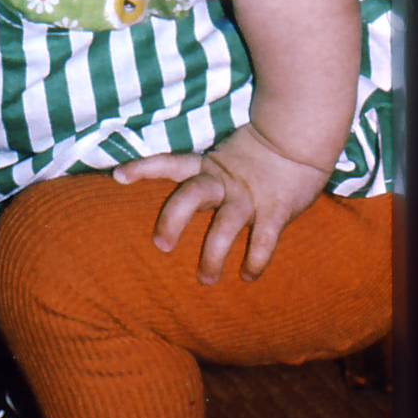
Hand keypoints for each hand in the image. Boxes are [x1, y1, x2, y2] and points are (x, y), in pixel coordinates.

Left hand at [112, 124, 331, 283]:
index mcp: (208, 167)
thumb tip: (179, 198)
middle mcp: (223, 181)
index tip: (117, 176)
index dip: (143, 168)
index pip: (170, 163)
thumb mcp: (224, 157)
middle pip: (191, 196)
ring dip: (213, 256)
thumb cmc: (258, 154)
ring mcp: (249, 196)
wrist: (300, 138)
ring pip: (225, 227)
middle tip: (161, 246)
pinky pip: (263, 241)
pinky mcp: (275, 210)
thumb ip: (204, 175)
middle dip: (173, 221)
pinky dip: (255, 262)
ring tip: (205, 279)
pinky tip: (247, 276)